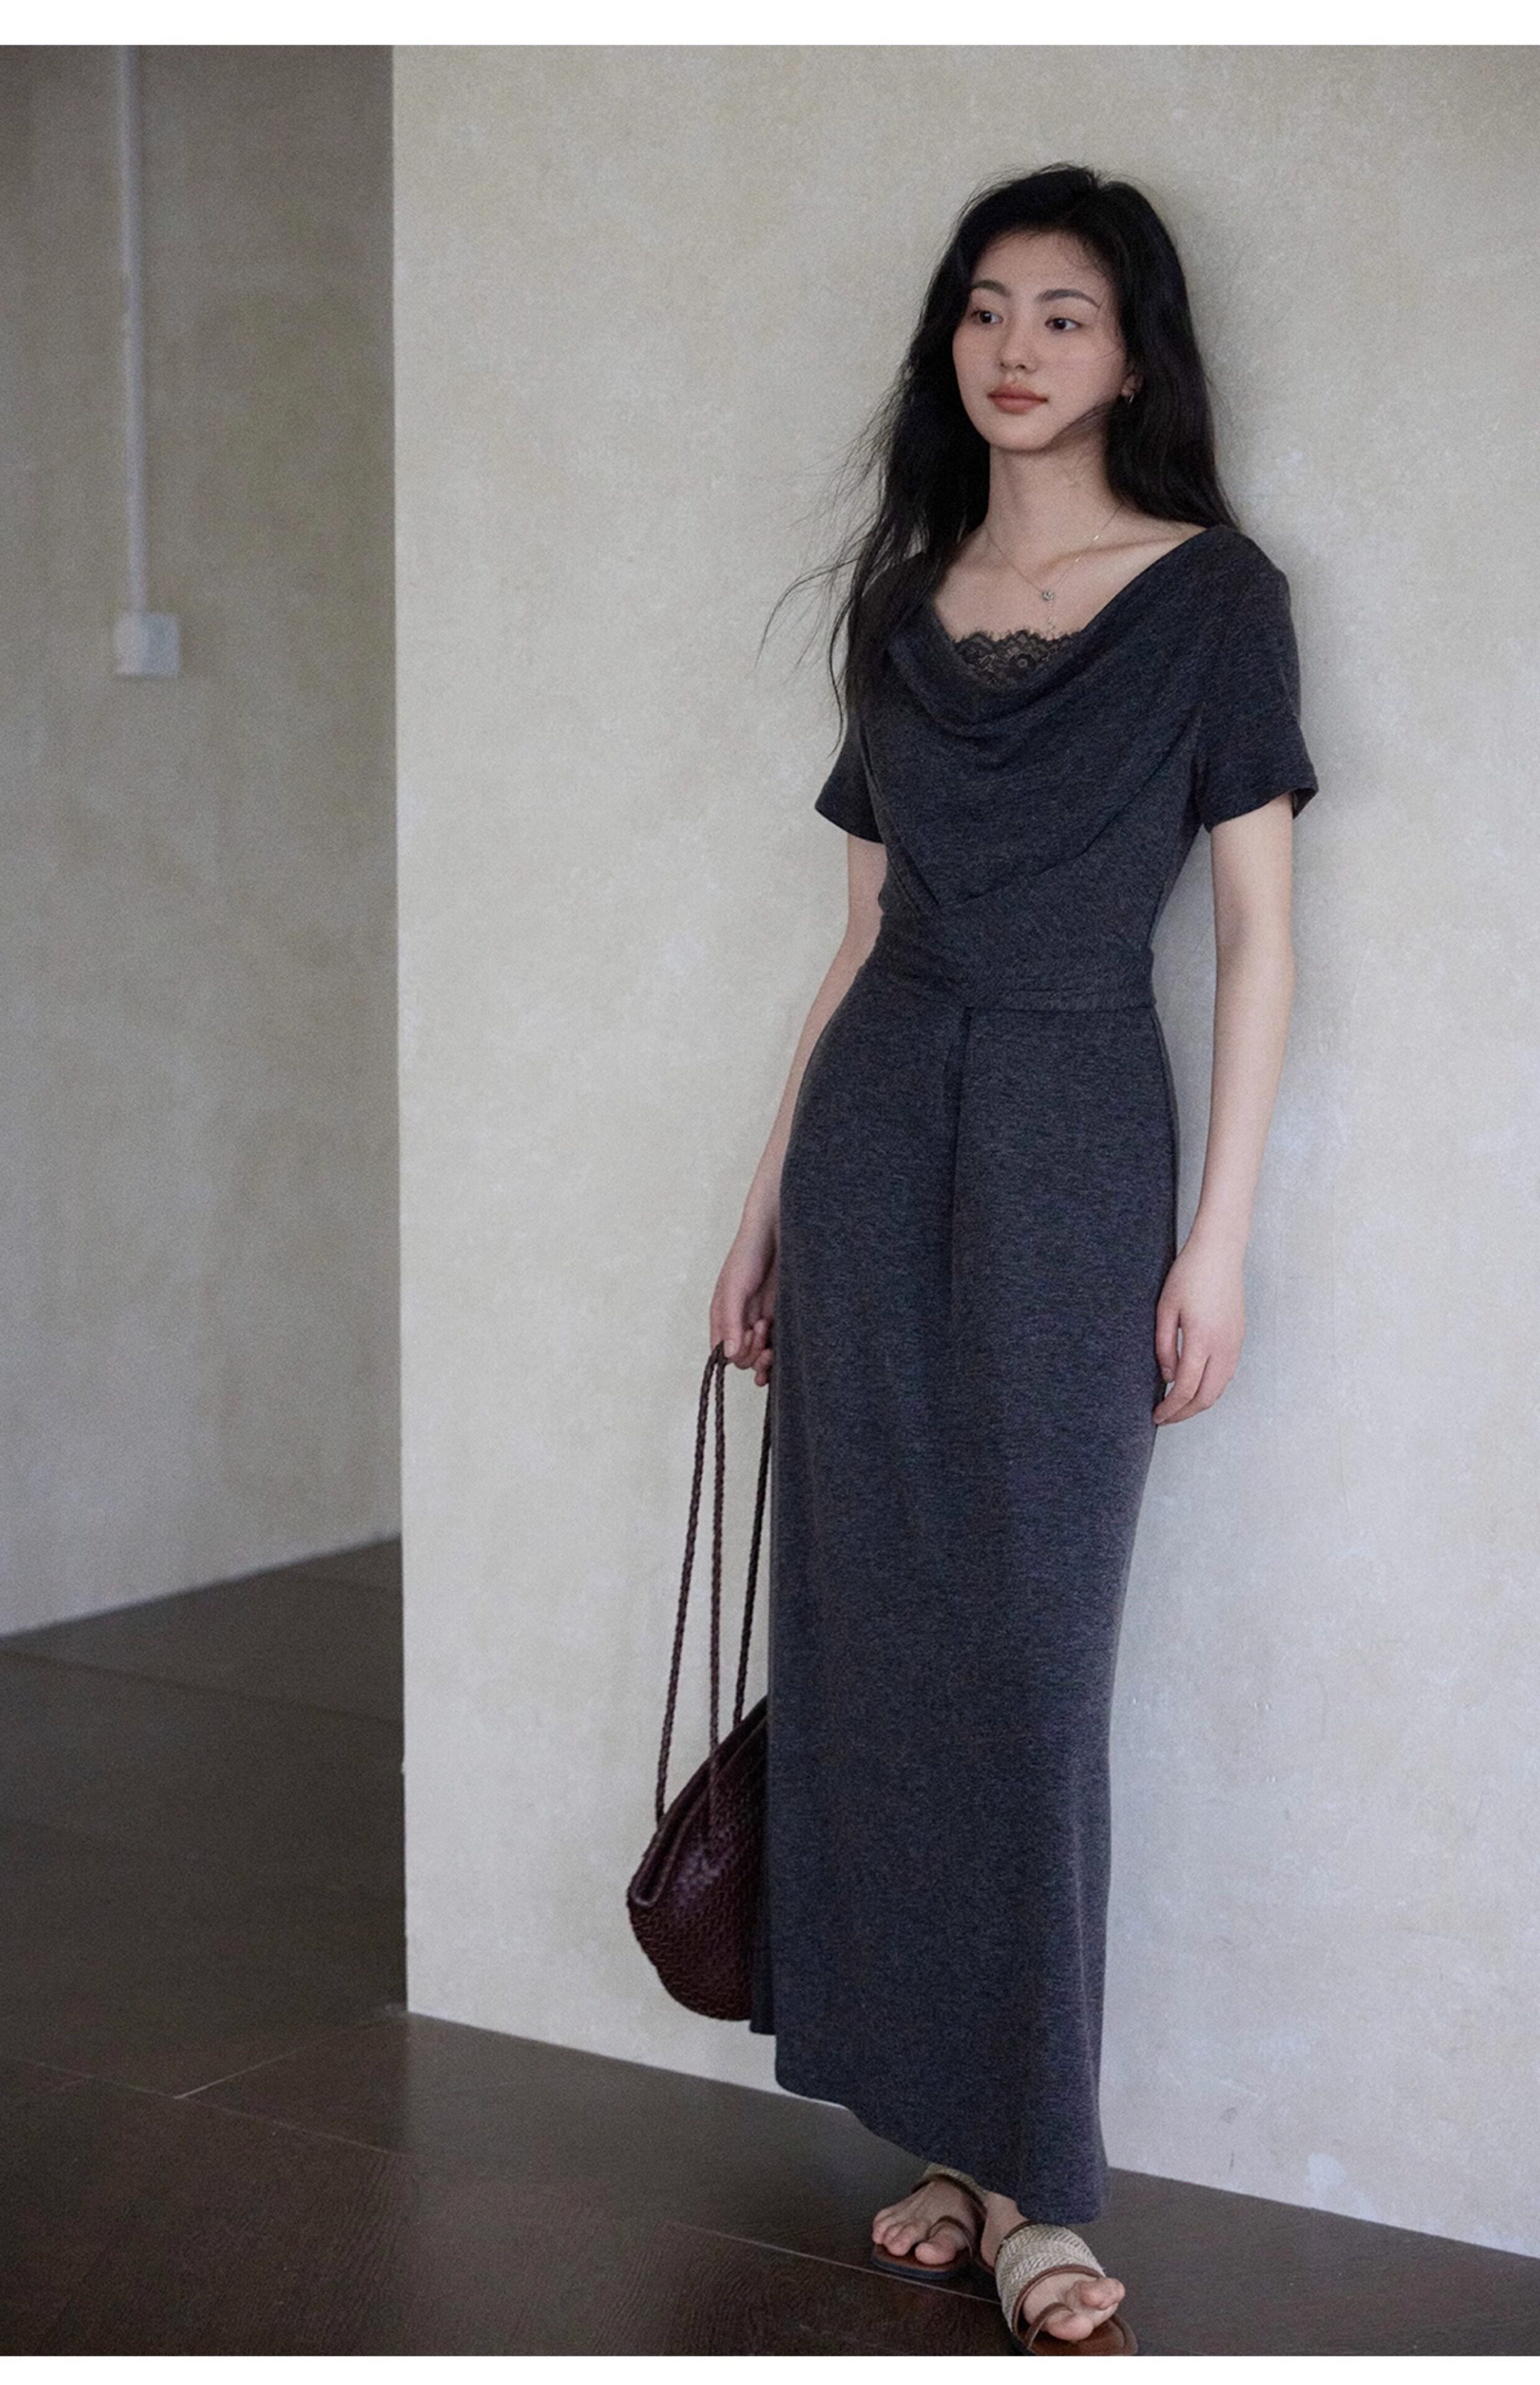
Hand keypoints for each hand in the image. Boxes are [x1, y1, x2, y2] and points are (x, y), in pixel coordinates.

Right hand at [711, 1212, 777, 1387]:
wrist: (778, 1229)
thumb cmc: (748, 1252)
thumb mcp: (734, 1288)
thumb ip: (731, 1322)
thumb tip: (728, 1354)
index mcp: (724, 1317)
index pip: (724, 1352)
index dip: (736, 1351)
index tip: (749, 1333)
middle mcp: (742, 1322)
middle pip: (745, 1358)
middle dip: (753, 1351)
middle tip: (762, 1327)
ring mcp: (764, 1320)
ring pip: (763, 1355)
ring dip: (766, 1352)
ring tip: (769, 1326)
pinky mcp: (784, 1316)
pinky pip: (781, 1343)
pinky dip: (782, 1350)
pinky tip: (784, 1345)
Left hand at [1153, 1232, 1244, 1423]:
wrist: (1219, 1252)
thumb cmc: (1189, 1275)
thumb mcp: (1165, 1309)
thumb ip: (1164, 1347)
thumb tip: (1169, 1377)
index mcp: (1202, 1340)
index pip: (1186, 1389)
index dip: (1170, 1408)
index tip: (1156, 1416)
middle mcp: (1223, 1347)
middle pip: (1206, 1397)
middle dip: (1184, 1413)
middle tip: (1165, 1417)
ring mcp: (1235, 1343)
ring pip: (1219, 1388)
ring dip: (1199, 1402)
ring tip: (1177, 1405)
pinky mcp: (1239, 1338)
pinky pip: (1226, 1374)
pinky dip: (1210, 1388)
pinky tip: (1195, 1386)